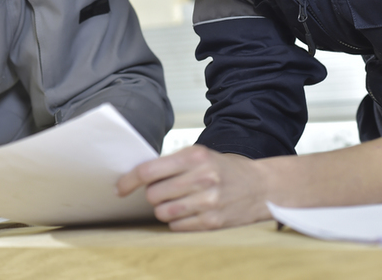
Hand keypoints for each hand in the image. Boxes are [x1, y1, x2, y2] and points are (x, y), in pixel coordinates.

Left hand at [116, 145, 271, 230]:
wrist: (261, 187)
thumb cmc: (225, 169)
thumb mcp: (200, 154)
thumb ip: (172, 163)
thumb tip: (140, 176)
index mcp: (195, 156)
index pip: (149, 171)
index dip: (129, 181)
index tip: (120, 187)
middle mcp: (201, 178)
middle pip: (153, 194)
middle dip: (153, 195)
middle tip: (164, 190)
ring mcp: (208, 202)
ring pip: (163, 212)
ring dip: (163, 209)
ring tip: (177, 201)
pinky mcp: (212, 222)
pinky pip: (177, 226)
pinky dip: (176, 220)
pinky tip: (189, 211)